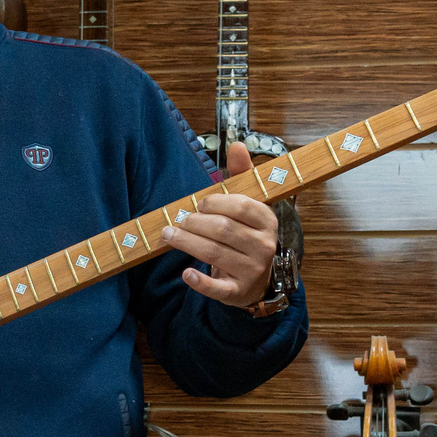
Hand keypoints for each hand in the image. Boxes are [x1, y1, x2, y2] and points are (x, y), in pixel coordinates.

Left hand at [163, 141, 281, 308]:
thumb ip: (241, 174)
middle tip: (178, 220)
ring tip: (168, 235)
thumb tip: (236, 144)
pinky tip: (186, 273)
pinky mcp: (237, 292)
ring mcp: (252, 271)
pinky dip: (200, 281)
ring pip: (214, 253)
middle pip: (223, 229)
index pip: (240, 206)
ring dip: (186, 243)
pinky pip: (217, 288)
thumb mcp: (248, 204)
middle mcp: (264, 246)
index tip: (199, 204)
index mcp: (267, 220)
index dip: (215, 202)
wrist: (256, 278)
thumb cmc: (246, 233)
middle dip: (194, 222)